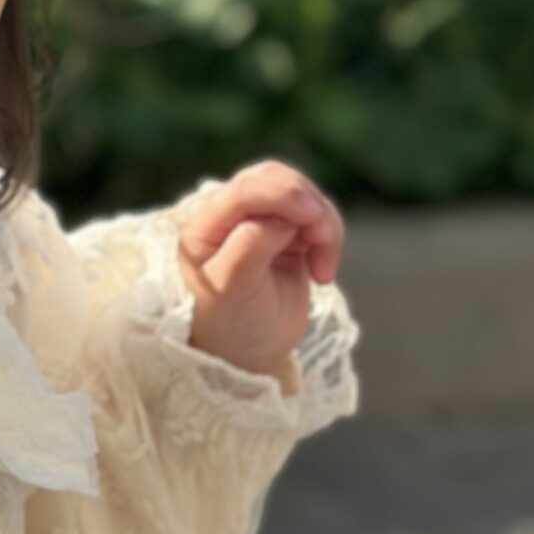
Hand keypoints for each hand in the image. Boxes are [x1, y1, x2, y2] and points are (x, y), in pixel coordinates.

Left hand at [175, 160, 343, 381]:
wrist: (250, 354)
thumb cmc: (231, 325)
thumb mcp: (232, 288)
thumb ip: (250, 244)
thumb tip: (281, 218)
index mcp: (204, 226)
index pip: (244, 189)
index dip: (281, 194)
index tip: (310, 215)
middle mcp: (228, 216)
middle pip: (275, 179)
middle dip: (306, 204)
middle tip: (321, 239)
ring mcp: (258, 220)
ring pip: (301, 193)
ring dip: (323, 222)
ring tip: (322, 267)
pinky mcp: (286, 231)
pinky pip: (317, 214)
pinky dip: (329, 236)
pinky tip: (322, 273)